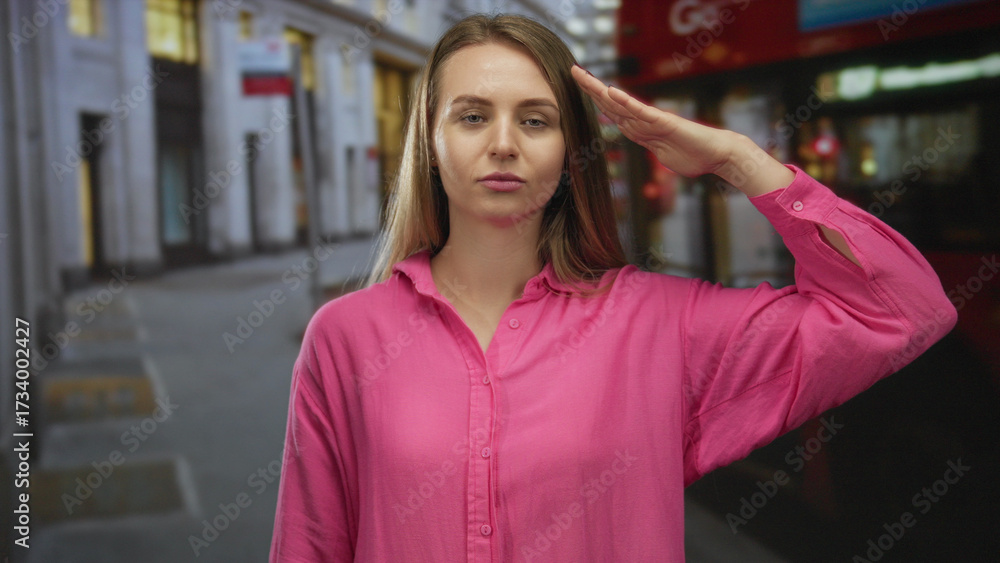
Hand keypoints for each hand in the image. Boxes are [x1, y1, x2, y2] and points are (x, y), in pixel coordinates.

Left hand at [570, 65, 793, 196]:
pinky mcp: (666, 123)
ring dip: (602, 91)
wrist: (718, 155)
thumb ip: (648, 146)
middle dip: (591, 89)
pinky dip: (627, 103)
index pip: (613, 112)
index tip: (579, 89)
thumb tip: (638, 141)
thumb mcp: (662, 155)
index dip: (595, 100)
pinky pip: (643, 112)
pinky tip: (613, 93)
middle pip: (612, 103)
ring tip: (584, 78)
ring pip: (622, 104)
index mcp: (641, 129)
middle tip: (573, 72)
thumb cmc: (694, 156)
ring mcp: (655, 120)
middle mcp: (645, 121)